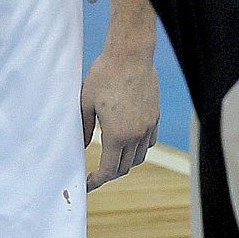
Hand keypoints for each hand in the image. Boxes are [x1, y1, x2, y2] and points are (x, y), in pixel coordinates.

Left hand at [81, 47, 159, 188]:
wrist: (130, 54)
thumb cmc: (104, 75)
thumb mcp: (85, 103)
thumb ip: (84, 129)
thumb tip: (83, 147)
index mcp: (117, 135)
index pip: (109, 171)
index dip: (97, 181)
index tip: (87, 183)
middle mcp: (136, 134)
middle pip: (125, 167)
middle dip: (110, 174)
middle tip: (96, 172)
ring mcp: (148, 125)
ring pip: (139, 156)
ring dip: (126, 162)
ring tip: (112, 157)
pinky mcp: (155, 115)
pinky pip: (149, 142)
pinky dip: (139, 148)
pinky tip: (128, 141)